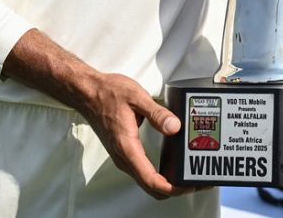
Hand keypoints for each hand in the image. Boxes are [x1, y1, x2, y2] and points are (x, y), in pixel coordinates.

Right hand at [76, 71, 197, 198]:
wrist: (88, 93)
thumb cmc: (109, 94)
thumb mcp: (137, 97)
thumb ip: (157, 113)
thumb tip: (174, 127)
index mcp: (127, 147)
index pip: (150, 179)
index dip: (170, 188)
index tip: (187, 186)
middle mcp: (124, 157)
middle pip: (150, 186)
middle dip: (173, 189)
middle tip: (195, 182)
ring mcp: (123, 157)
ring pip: (146, 181)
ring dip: (167, 183)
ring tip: (187, 175)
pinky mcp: (125, 153)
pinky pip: (143, 172)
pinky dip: (158, 176)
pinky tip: (171, 167)